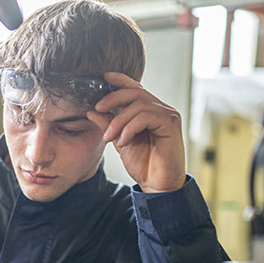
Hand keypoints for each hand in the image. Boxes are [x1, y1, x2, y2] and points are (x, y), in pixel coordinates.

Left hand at [86, 72, 185, 193]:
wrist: (156, 184)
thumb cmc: (143, 164)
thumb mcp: (119, 141)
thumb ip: (109, 124)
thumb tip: (92, 110)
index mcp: (148, 111)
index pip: (134, 88)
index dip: (120, 80)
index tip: (103, 78)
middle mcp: (160, 109)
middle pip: (135, 92)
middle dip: (113, 98)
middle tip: (98, 108)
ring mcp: (167, 115)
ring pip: (138, 105)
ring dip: (119, 120)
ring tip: (110, 137)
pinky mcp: (171, 124)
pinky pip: (146, 116)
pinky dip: (130, 127)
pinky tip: (123, 141)